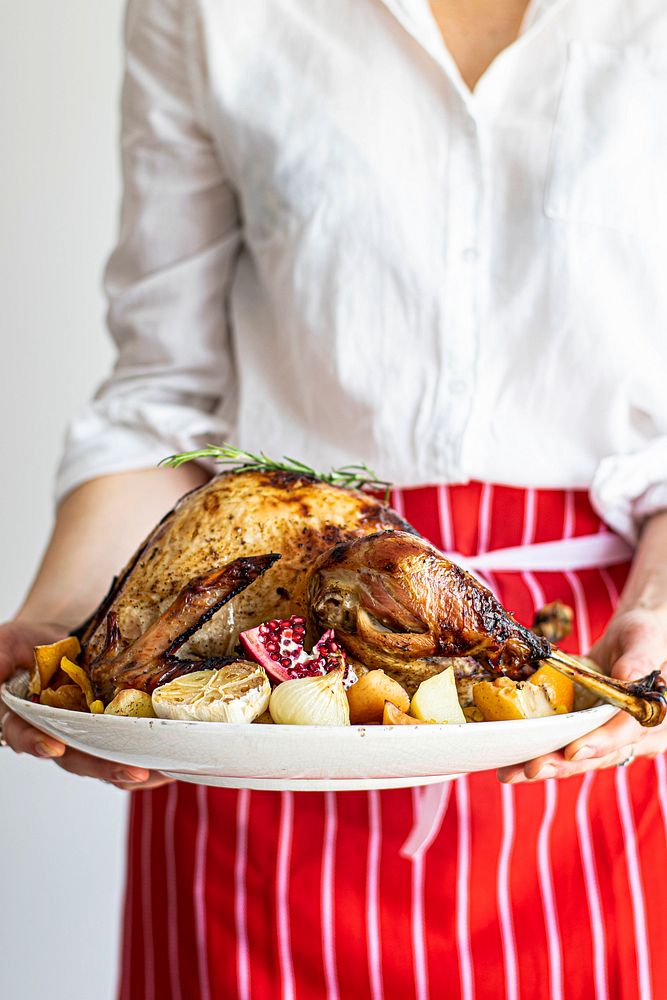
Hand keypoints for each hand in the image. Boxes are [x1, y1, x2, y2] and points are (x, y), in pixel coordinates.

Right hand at [0, 619, 170, 789]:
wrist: (63, 633)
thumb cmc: (30, 642)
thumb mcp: (8, 643)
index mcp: (23, 718)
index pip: (24, 735)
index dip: (36, 742)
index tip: (53, 745)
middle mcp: (56, 732)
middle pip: (77, 756)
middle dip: (104, 765)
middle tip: (132, 770)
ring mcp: (86, 734)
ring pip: (107, 759)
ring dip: (134, 768)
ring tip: (162, 770)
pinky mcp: (112, 729)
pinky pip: (128, 751)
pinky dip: (151, 758)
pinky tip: (174, 762)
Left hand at [497, 607, 666, 782]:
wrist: (632, 640)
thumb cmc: (643, 636)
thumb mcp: (642, 641)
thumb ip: (636, 663)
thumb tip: (625, 681)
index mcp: (655, 716)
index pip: (628, 733)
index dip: (601, 743)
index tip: (574, 750)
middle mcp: (638, 736)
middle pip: (599, 755)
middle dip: (563, 763)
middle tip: (531, 768)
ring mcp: (611, 738)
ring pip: (580, 758)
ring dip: (546, 764)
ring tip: (513, 772)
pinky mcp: (589, 732)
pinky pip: (565, 746)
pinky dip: (540, 751)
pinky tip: (512, 761)